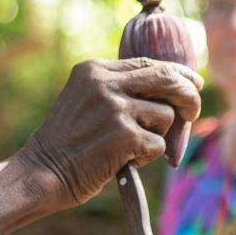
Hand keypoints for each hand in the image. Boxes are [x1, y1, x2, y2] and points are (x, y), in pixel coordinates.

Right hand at [16, 58, 203, 207]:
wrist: (42, 172)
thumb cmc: (68, 141)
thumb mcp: (85, 99)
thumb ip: (118, 88)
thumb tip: (173, 86)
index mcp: (93, 69)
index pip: (148, 63)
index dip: (178, 73)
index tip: (193, 82)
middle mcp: (104, 83)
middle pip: (168, 78)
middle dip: (189, 96)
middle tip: (192, 112)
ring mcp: (114, 108)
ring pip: (166, 116)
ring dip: (158, 135)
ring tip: (131, 146)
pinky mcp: (124, 136)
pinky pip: (159, 145)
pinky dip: (147, 157)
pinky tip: (124, 160)